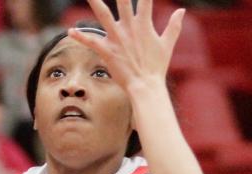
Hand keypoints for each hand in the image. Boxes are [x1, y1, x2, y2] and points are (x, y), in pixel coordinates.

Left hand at [69, 0, 183, 92]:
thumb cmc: (157, 67)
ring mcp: (118, 39)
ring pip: (103, 15)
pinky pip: (92, 42)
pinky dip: (81, 37)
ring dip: (94, 3)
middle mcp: (129, 28)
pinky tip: (70, 31)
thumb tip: (181, 10)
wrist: (146, 87)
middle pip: (122, 1)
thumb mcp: (167, 44)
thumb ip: (174, 26)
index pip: (145, 0)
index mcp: (144, 24)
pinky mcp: (108, 51)